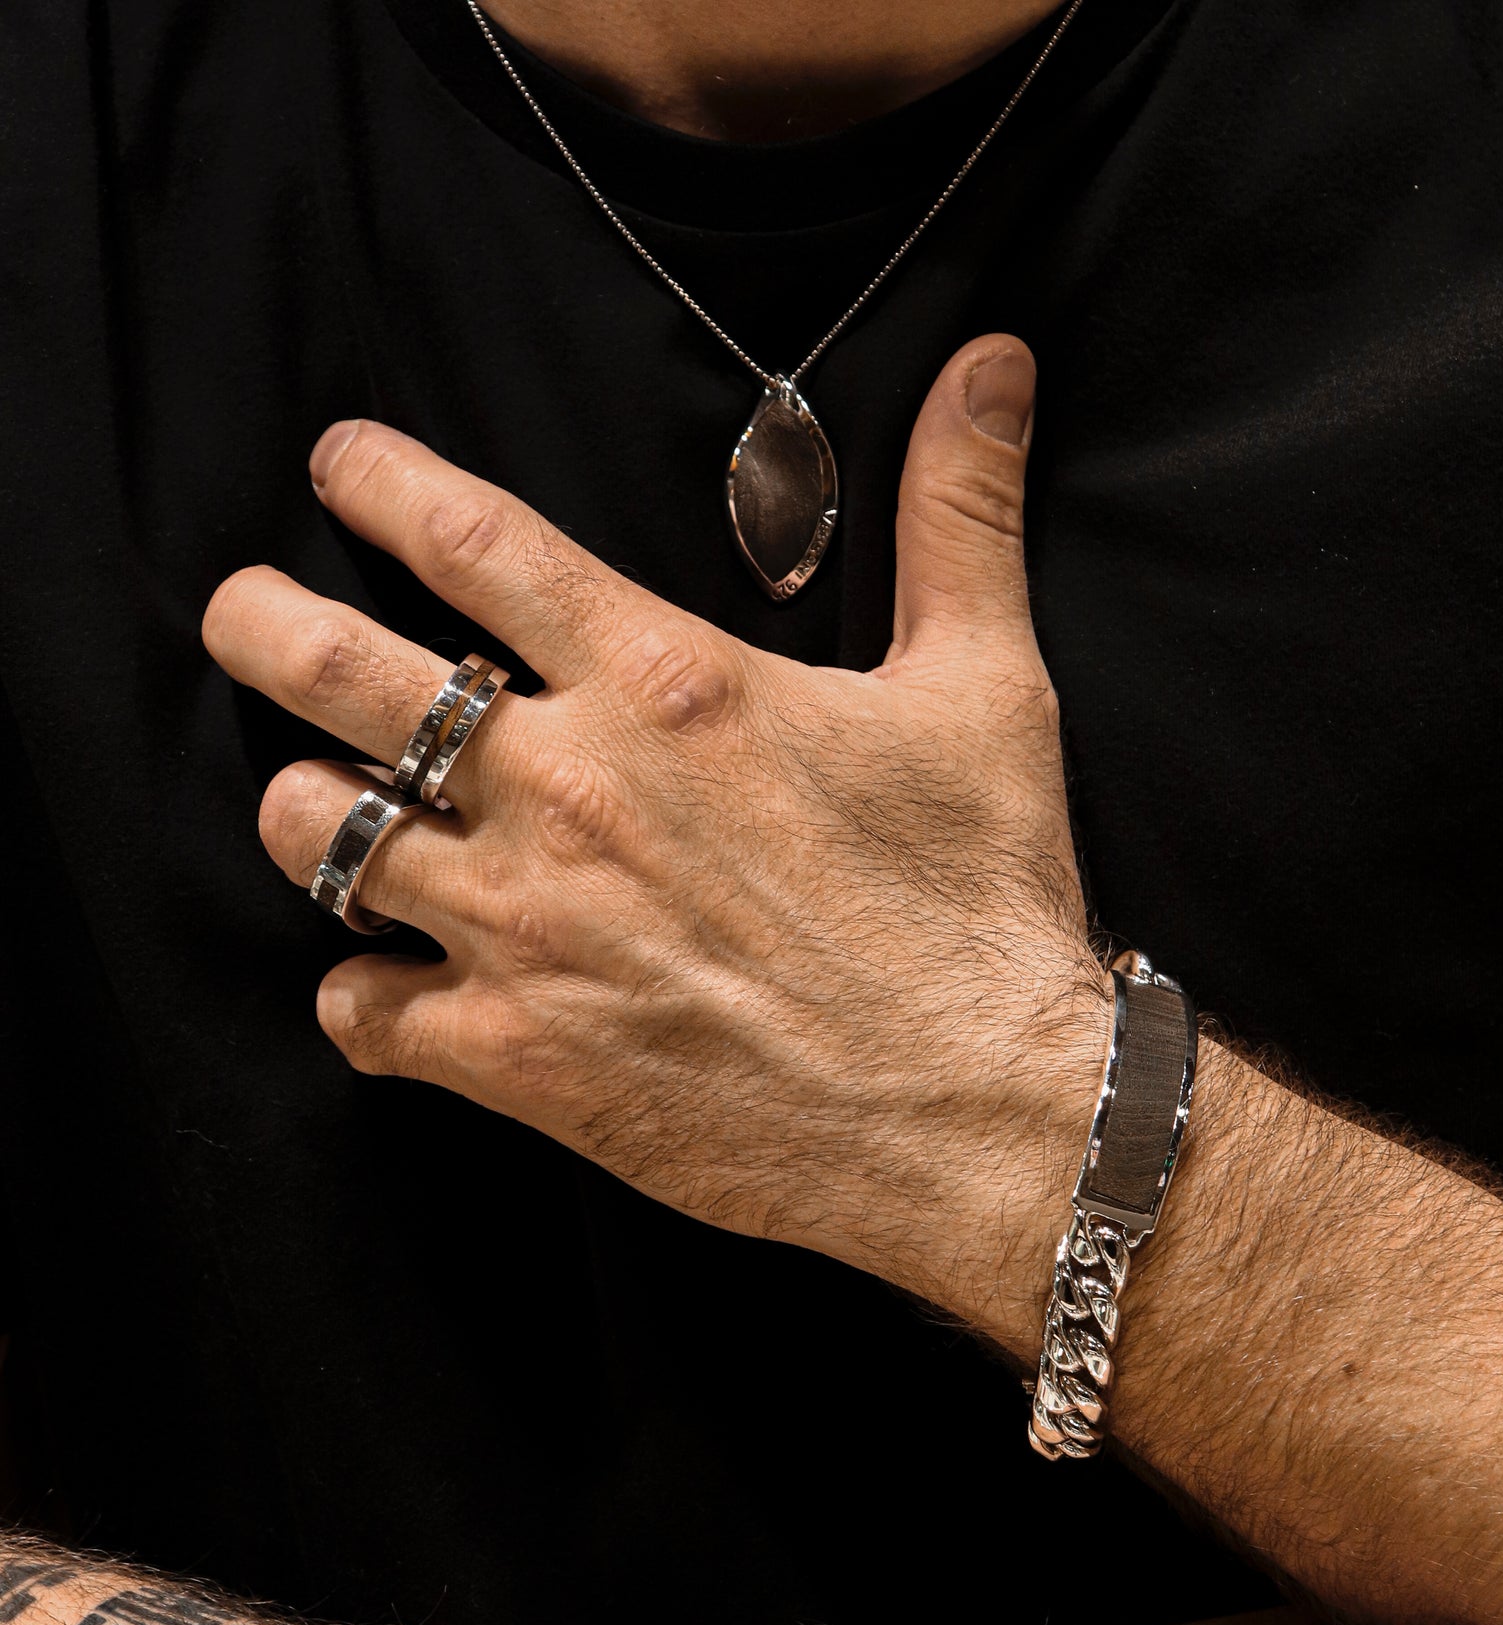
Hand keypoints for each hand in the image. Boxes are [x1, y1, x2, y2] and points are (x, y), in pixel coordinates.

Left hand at [204, 337, 1105, 1310]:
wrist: (979, 1114)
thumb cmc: (977, 905)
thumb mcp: (986, 689)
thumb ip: (961, 516)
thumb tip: (993, 367)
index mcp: (668, 687)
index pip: (474, 542)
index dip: (380, 483)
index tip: (339, 467)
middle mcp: (571, 793)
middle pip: (335, 671)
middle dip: (261, 623)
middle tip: (245, 612)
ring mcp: (530, 929)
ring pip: (321, 835)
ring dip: (310, 808)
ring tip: (332, 803)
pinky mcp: (520, 1058)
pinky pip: (360, 1012)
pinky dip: (361, 993)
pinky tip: (392, 984)